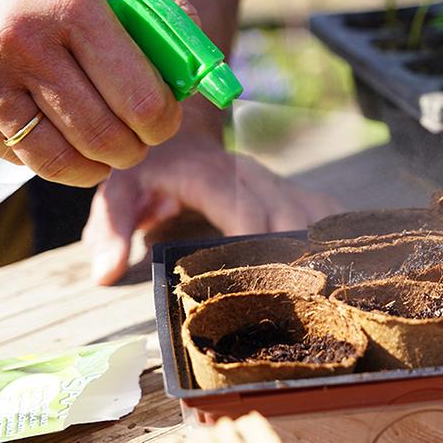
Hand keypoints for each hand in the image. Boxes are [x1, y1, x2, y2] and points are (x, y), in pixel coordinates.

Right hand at [0, 0, 199, 186]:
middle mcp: (25, 43)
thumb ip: (151, 1)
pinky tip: (63, 137)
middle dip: (134, 148)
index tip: (164, 118)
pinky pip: (21, 157)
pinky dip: (53, 159)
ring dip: (97, 164)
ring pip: (63, 160)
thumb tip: (194, 61)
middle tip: (138, 138)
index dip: (163, 121)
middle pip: (105, 138)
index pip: (140, 99)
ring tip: (107, 149)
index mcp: (70, 4)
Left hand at [82, 133, 343, 284]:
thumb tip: (106, 273)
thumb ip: (113, 229)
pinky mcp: (294, 191)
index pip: (247, 213)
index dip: (258, 248)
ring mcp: (278, 183)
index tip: (263, 287)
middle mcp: (254, 177)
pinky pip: (328, 214)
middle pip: (290, 220)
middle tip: (293, 307)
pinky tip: (335, 271)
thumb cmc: (147, 171)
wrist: (177, 136)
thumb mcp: (118, 193)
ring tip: (319, 296)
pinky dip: (334, 240)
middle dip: (294, 262)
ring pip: (315, 218)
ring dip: (319, 254)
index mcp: (214, 177)